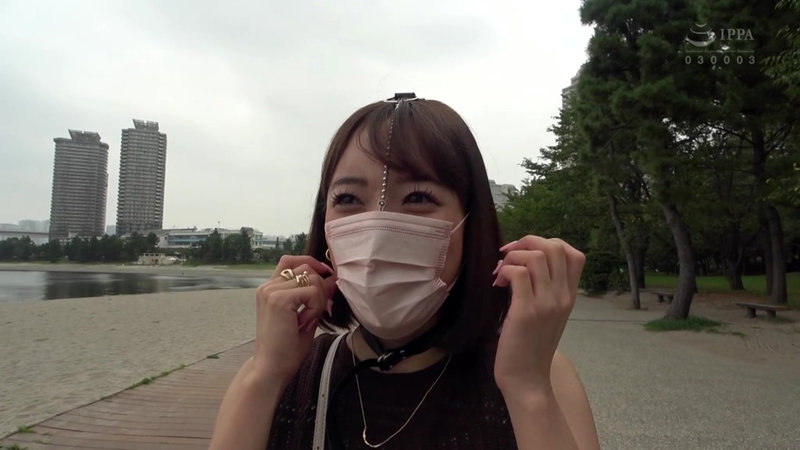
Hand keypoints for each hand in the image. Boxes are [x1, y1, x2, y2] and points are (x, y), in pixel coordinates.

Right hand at [251, 255, 336, 383]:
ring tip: (309, 320)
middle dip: (320, 286)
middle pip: (306, 267)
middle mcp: (268, 286)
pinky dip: (316, 307)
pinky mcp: (279, 299)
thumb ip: (316, 296)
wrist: (271, 368)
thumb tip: (333, 278)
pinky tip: (306, 323)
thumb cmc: (287, 347)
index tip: (326, 277)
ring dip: (318, 299)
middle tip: (318, 311)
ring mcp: (272, 291)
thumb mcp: (306, 315)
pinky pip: (312, 292)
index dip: (311, 264)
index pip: (291, 260)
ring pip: (311, 278)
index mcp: (270, 289)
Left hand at [492, 236, 584, 394]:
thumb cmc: (532, 347)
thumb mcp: (548, 314)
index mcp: (569, 296)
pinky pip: (517, 274)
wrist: (528, 379)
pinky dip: (504, 271)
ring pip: (535, 256)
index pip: (574, 254)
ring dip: (513, 257)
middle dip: (527, 242)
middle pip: (555, 247)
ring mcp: (546, 304)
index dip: (548, 243)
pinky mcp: (526, 312)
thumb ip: (545, 289)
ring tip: (501, 273)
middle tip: (509, 256)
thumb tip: (525, 263)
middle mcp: (562, 297)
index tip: (526, 253)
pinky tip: (497, 284)